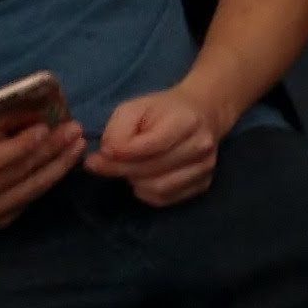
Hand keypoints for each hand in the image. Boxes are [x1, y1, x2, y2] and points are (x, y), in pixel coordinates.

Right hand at [0, 113, 82, 231]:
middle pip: (21, 172)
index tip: (48, 126)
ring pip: (32, 189)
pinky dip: (47, 182)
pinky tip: (61, 165)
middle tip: (75, 130)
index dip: (25, 143)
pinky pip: (28, 200)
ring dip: (59, 166)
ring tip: (77, 146)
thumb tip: (29, 118)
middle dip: (53, 149)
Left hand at [90, 86, 224, 206]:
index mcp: (186, 121)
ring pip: (157, 188)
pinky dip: (146, 192)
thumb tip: (103, 159)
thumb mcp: (133, 109)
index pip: (148, 147)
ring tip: (129, 167)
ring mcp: (205, 168)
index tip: (102, 152)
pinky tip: (144, 177)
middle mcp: (201, 147)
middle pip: (150, 170)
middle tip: (103, 164)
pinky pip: (164, 198)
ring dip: (134, 181)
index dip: (119, 153)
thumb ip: (116, 132)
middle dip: (120, 169)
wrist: (202, 113)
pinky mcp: (203, 184)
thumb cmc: (162, 110)